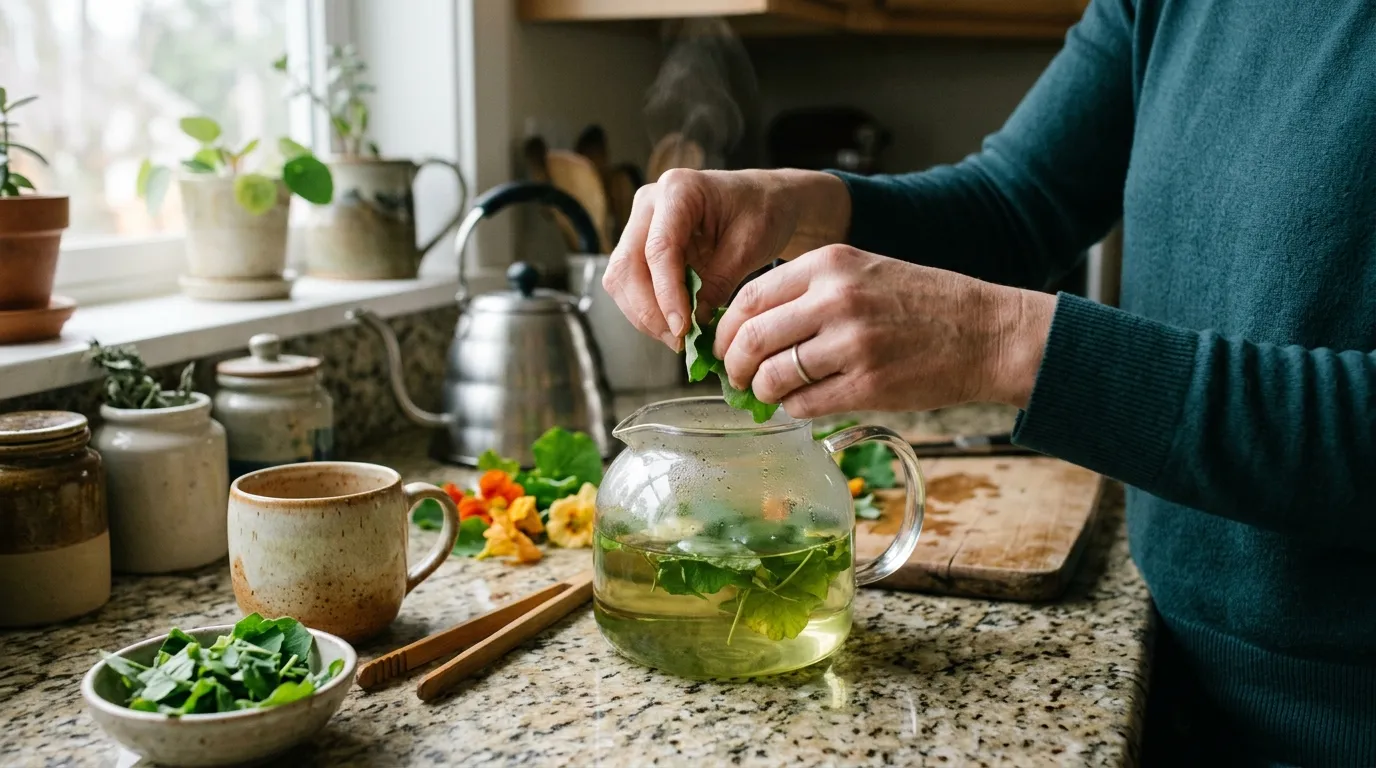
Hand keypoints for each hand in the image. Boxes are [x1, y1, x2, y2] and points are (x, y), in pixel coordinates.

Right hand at [602, 168, 850, 349]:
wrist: (764, 201)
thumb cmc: (763, 212)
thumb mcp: (751, 245)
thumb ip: (720, 281)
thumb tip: (695, 321)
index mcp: (679, 189)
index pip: (659, 248)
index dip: (666, 293)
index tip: (682, 328)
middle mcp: (649, 203)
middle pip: (627, 265)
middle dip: (648, 310)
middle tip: (678, 341)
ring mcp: (640, 224)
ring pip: (620, 278)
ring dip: (644, 315)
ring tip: (677, 339)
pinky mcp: (640, 246)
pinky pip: (630, 284)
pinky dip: (647, 309)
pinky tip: (673, 325)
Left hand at [712, 245, 1055, 416]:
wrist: (987, 332)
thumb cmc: (923, 304)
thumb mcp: (863, 272)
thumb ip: (808, 292)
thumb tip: (750, 328)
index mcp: (829, 264)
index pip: (749, 297)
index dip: (725, 329)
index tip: (723, 347)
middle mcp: (836, 299)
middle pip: (751, 339)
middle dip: (733, 366)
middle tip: (737, 379)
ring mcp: (852, 343)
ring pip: (772, 376)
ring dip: (762, 392)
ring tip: (772, 394)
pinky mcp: (868, 385)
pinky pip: (804, 404)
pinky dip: (793, 409)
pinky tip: (804, 403)